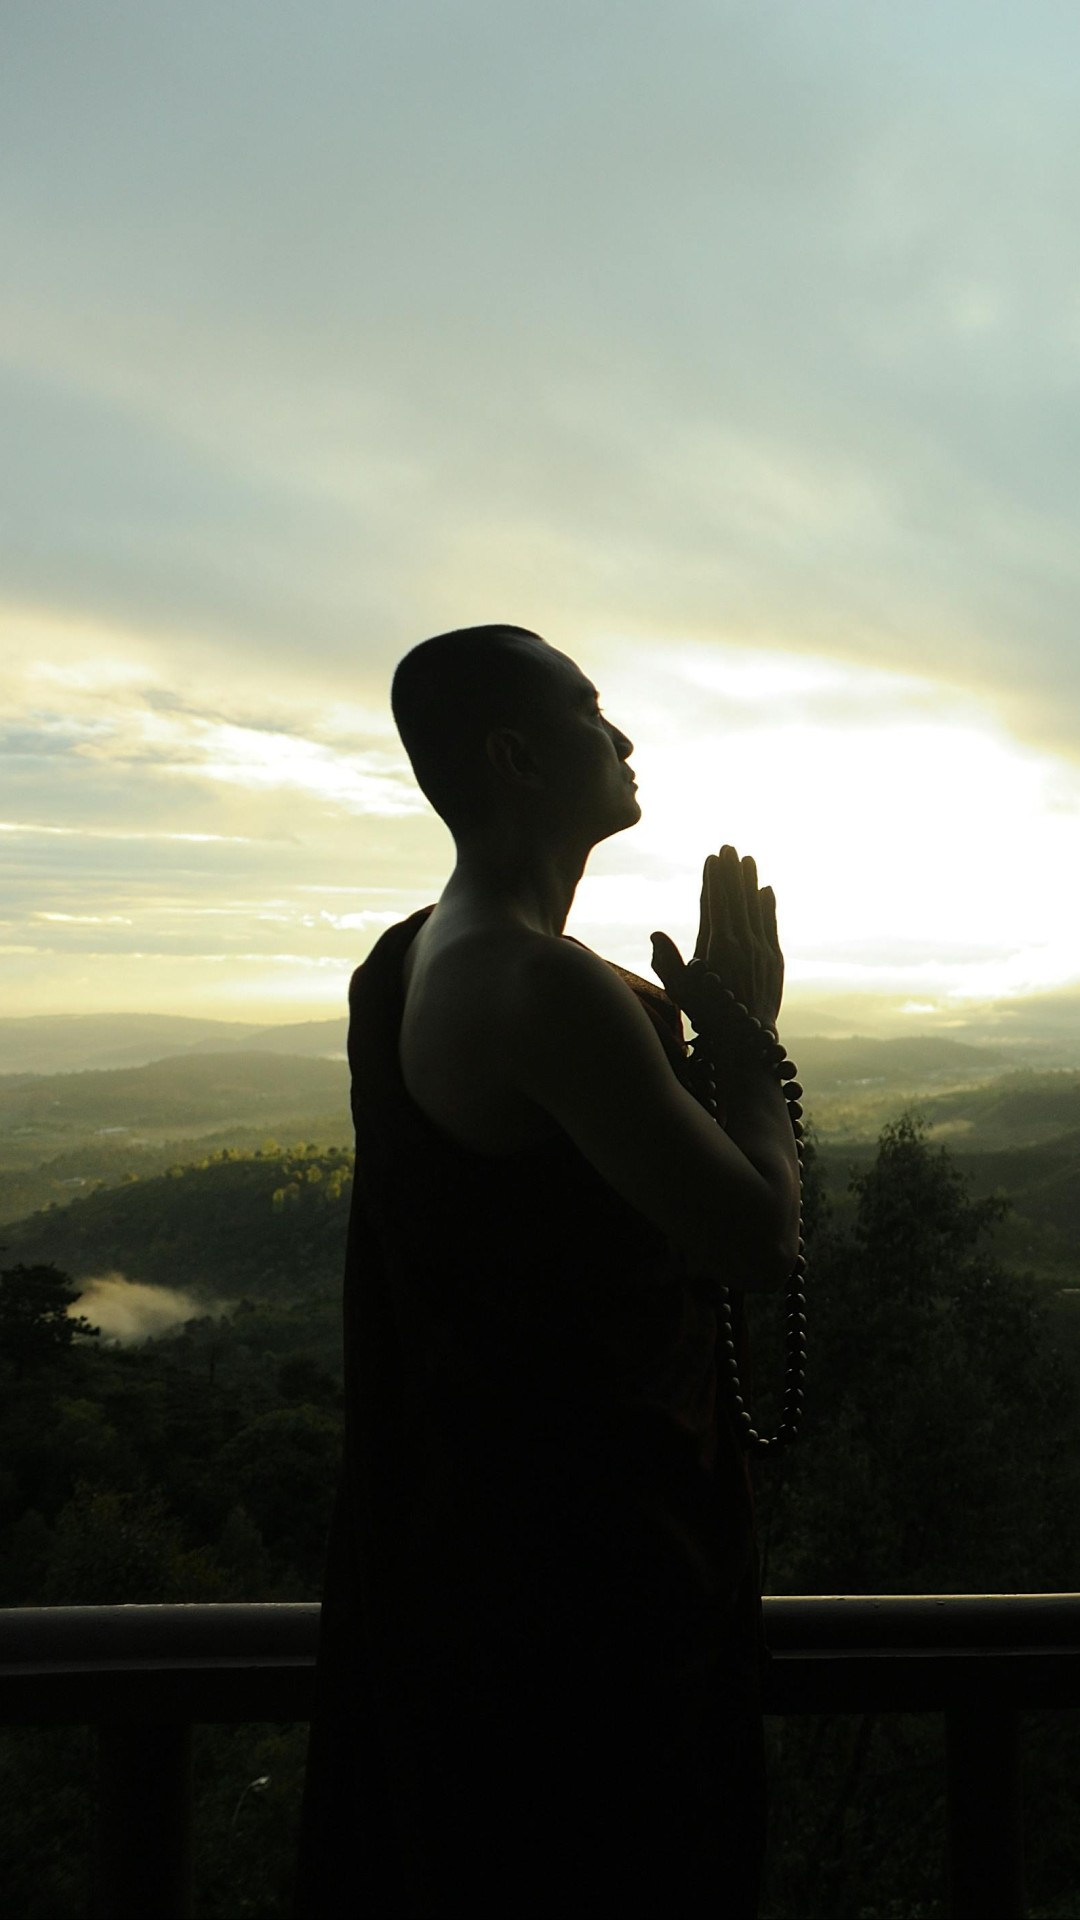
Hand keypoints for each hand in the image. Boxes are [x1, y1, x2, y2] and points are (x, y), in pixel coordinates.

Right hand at [651, 845, 783, 1033]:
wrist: (747, 1041)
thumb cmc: (707, 1016)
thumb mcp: (680, 990)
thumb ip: (666, 961)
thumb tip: (656, 934)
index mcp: (718, 946)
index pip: (716, 903)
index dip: (714, 879)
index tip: (713, 859)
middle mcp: (742, 943)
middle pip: (737, 898)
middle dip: (733, 871)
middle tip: (730, 847)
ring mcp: (761, 950)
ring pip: (755, 907)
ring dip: (751, 882)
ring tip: (748, 859)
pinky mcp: (774, 960)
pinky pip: (770, 924)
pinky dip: (769, 906)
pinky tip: (767, 890)